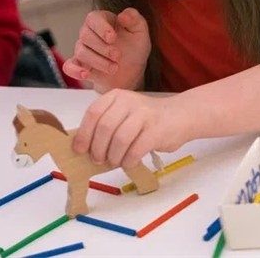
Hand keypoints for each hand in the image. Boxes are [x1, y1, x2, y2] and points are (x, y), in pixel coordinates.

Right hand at [62, 8, 149, 92]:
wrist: (131, 72)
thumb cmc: (134, 48)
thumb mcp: (140, 32)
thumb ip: (134, 19)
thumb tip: (123, 15)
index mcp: (102, 21)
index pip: (93, 18)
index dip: (101, 28)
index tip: (112, 38)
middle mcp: (89, 33)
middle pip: (85, 36)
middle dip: (102, 48)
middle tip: (118, 56)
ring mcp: (83, 50)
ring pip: (81, 52)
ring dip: (98, 61)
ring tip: (114, 68)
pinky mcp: (80, 66)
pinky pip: (70, 66)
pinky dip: (75, 70)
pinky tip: (85, 74)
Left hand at [72, 89, 191, 167]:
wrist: (179, 115)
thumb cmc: (147, 119)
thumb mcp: (123, 114)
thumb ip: (106, 124)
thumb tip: (85, 146)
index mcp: (115, 96)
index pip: (93, 113)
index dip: (84, 133)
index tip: (80, 149)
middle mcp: (128, 101)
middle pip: (105, 127)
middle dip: (98, 148)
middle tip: (98, 159)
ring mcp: (143, 114)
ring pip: (120, 139)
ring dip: (113, 156)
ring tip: (115, 162)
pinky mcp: (156, 130)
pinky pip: (136, 149)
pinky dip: (128, 160)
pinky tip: (128, 163)